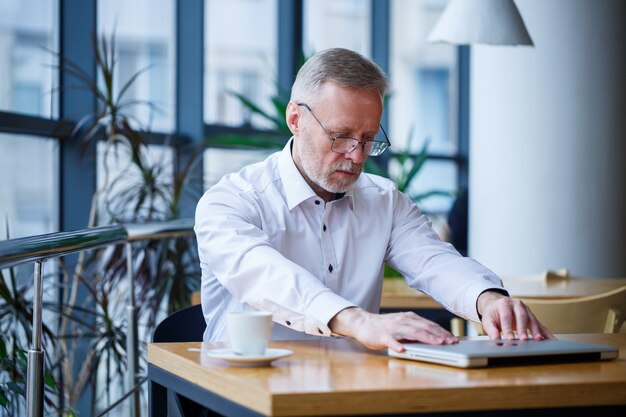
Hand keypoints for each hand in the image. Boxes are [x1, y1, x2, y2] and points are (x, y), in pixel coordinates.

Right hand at [329, 307, 458, 352]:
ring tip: (437, 344)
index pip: (429, 325)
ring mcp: (393, 328)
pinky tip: (402, 350)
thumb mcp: (402, 326)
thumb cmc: (385, 327)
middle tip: (451, 342)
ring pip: (412, 332)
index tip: (454, 339)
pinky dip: (397, 345)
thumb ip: (416, 330)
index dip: (443, 332)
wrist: (363, 323)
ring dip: (426, 338)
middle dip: (439, 335)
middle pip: (424, 328)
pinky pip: (391, 341)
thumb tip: (434, 338)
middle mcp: (403, 321)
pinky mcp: (382, 336)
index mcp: (409, 318)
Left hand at [477, 291, 554, 340]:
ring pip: (532, 320)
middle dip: (523, 329)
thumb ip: (491, 329)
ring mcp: (526, 310)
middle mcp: (517, 304)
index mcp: (504, 304)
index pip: (506, 317)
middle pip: (521, 317)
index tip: (510, 339)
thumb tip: (495, 340)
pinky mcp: (532, 317)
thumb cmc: (493, 313)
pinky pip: (540, 325)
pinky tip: (552, 340)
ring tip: (538, 340)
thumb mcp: (488, 320)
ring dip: (536, 331)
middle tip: (524, 340)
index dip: (508, 329)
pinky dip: (546, 333)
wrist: (498, 304)